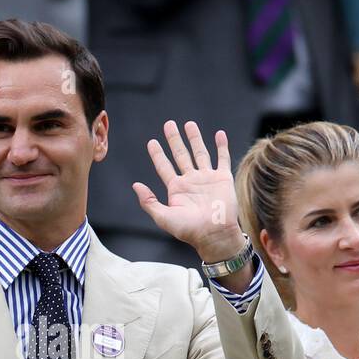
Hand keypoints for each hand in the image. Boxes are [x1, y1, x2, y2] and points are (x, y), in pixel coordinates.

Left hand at [133, 120, 244, 263]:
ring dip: (195, 138)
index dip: (157, 154)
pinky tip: (219, 134)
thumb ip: (149, 201)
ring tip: (189, 124)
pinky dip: (221, 146)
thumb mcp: (163, 217)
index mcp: (176, 189)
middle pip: (181, 155)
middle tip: (169, 124)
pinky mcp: (223, 178)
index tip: (152, 142)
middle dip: (174, 140)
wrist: (214, 234)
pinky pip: (222, 158)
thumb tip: (135, 185)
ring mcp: (207, 178)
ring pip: (200, 153)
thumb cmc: (189, 230)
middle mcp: (191, 181)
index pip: (164, 167)